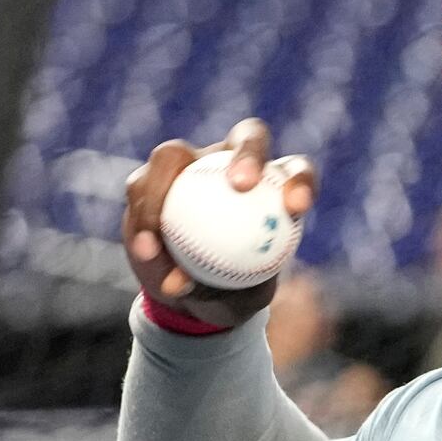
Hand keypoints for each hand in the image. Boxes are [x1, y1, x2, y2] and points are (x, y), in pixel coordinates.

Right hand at [123, 118, 317, 329]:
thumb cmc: (226, 294)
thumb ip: (225, 294)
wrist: (186, 291)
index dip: (300, 181)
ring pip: (174, 155)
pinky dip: (141, 217)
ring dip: (164, 187)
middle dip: (249, 154)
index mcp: (273, 186)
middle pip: (249, 137)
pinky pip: (141, 188)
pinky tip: (144, 249)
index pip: (296, 171)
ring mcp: (188, 164)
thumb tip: (196, 285)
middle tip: (241, 185)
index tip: (296, 207)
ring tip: (161, 231)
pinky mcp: (149, 179)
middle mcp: (233, 162)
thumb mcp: (235, 304)